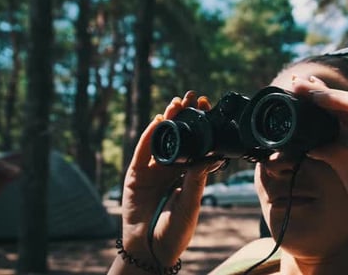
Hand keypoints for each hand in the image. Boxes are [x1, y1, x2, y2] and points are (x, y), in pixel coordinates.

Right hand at [121, 91, 222, 266]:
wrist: (151, 250)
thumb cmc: (175, 231)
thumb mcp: (190, 203)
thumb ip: (196, 179)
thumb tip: (211, 155)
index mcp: (187, 176)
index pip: (195, 146)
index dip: (201, 127)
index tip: (208, 109)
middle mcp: (170, 170)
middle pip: (178, 138)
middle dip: (185, 117)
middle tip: (194, 97)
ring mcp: (151, 172)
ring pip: (160, 141)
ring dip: (168, 121)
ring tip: (176, 103)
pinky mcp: (135, 176)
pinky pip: (142, 153)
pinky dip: (148, 137)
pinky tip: (157, 122)